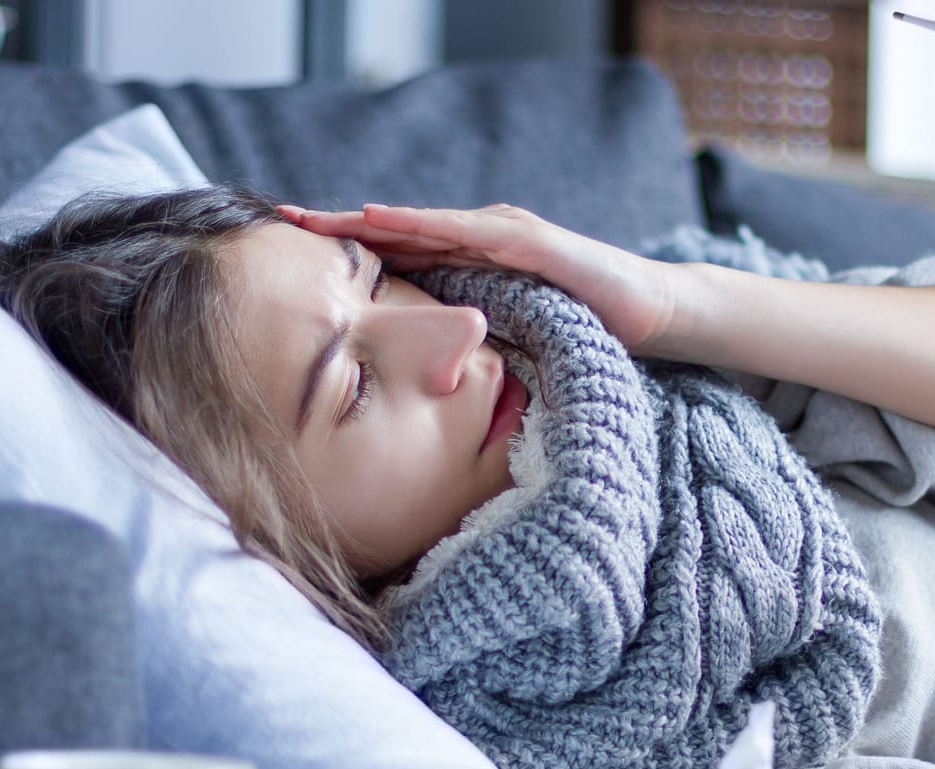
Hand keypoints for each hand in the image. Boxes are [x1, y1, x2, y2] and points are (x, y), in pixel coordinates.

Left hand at [275, 202, 679, 353]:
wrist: (651, 314)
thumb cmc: (582, 328)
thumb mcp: (510, 340)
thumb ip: (470, 346)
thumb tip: (425, 383)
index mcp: (471, 265)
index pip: (399, 255)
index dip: (347, 253)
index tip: (291, 255)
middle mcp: (481, 239)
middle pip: (399, 231)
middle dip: (340, 225)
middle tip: (283, 218)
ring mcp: (506, 235)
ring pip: (423, 225)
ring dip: (369, 220)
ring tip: (319, 218)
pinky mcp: (532, 243)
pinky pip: (468, 232)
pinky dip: (424, 225)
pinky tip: (385, 222)